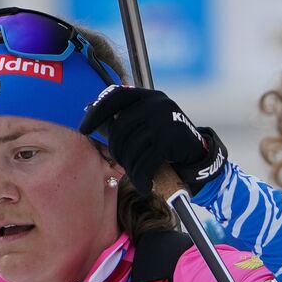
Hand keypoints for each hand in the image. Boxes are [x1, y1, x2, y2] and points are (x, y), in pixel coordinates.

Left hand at [79, 85, 226, 196]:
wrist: (198, 154)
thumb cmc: (166, 140)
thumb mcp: (146, 123)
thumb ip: (123, 119)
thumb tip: (90, 115)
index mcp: (147, 96)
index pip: (114, 98)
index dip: (96, 113)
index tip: (83, 129)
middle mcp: (155, 103)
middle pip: (120, 128)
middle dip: (116, 151)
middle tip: (121, 164)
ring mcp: (163, 120)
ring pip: (131, 147)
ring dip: (130, 167)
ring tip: (136, 175)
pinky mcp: (169, 139)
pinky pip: (145, 162)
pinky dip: (141, 178)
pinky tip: (144, 186)